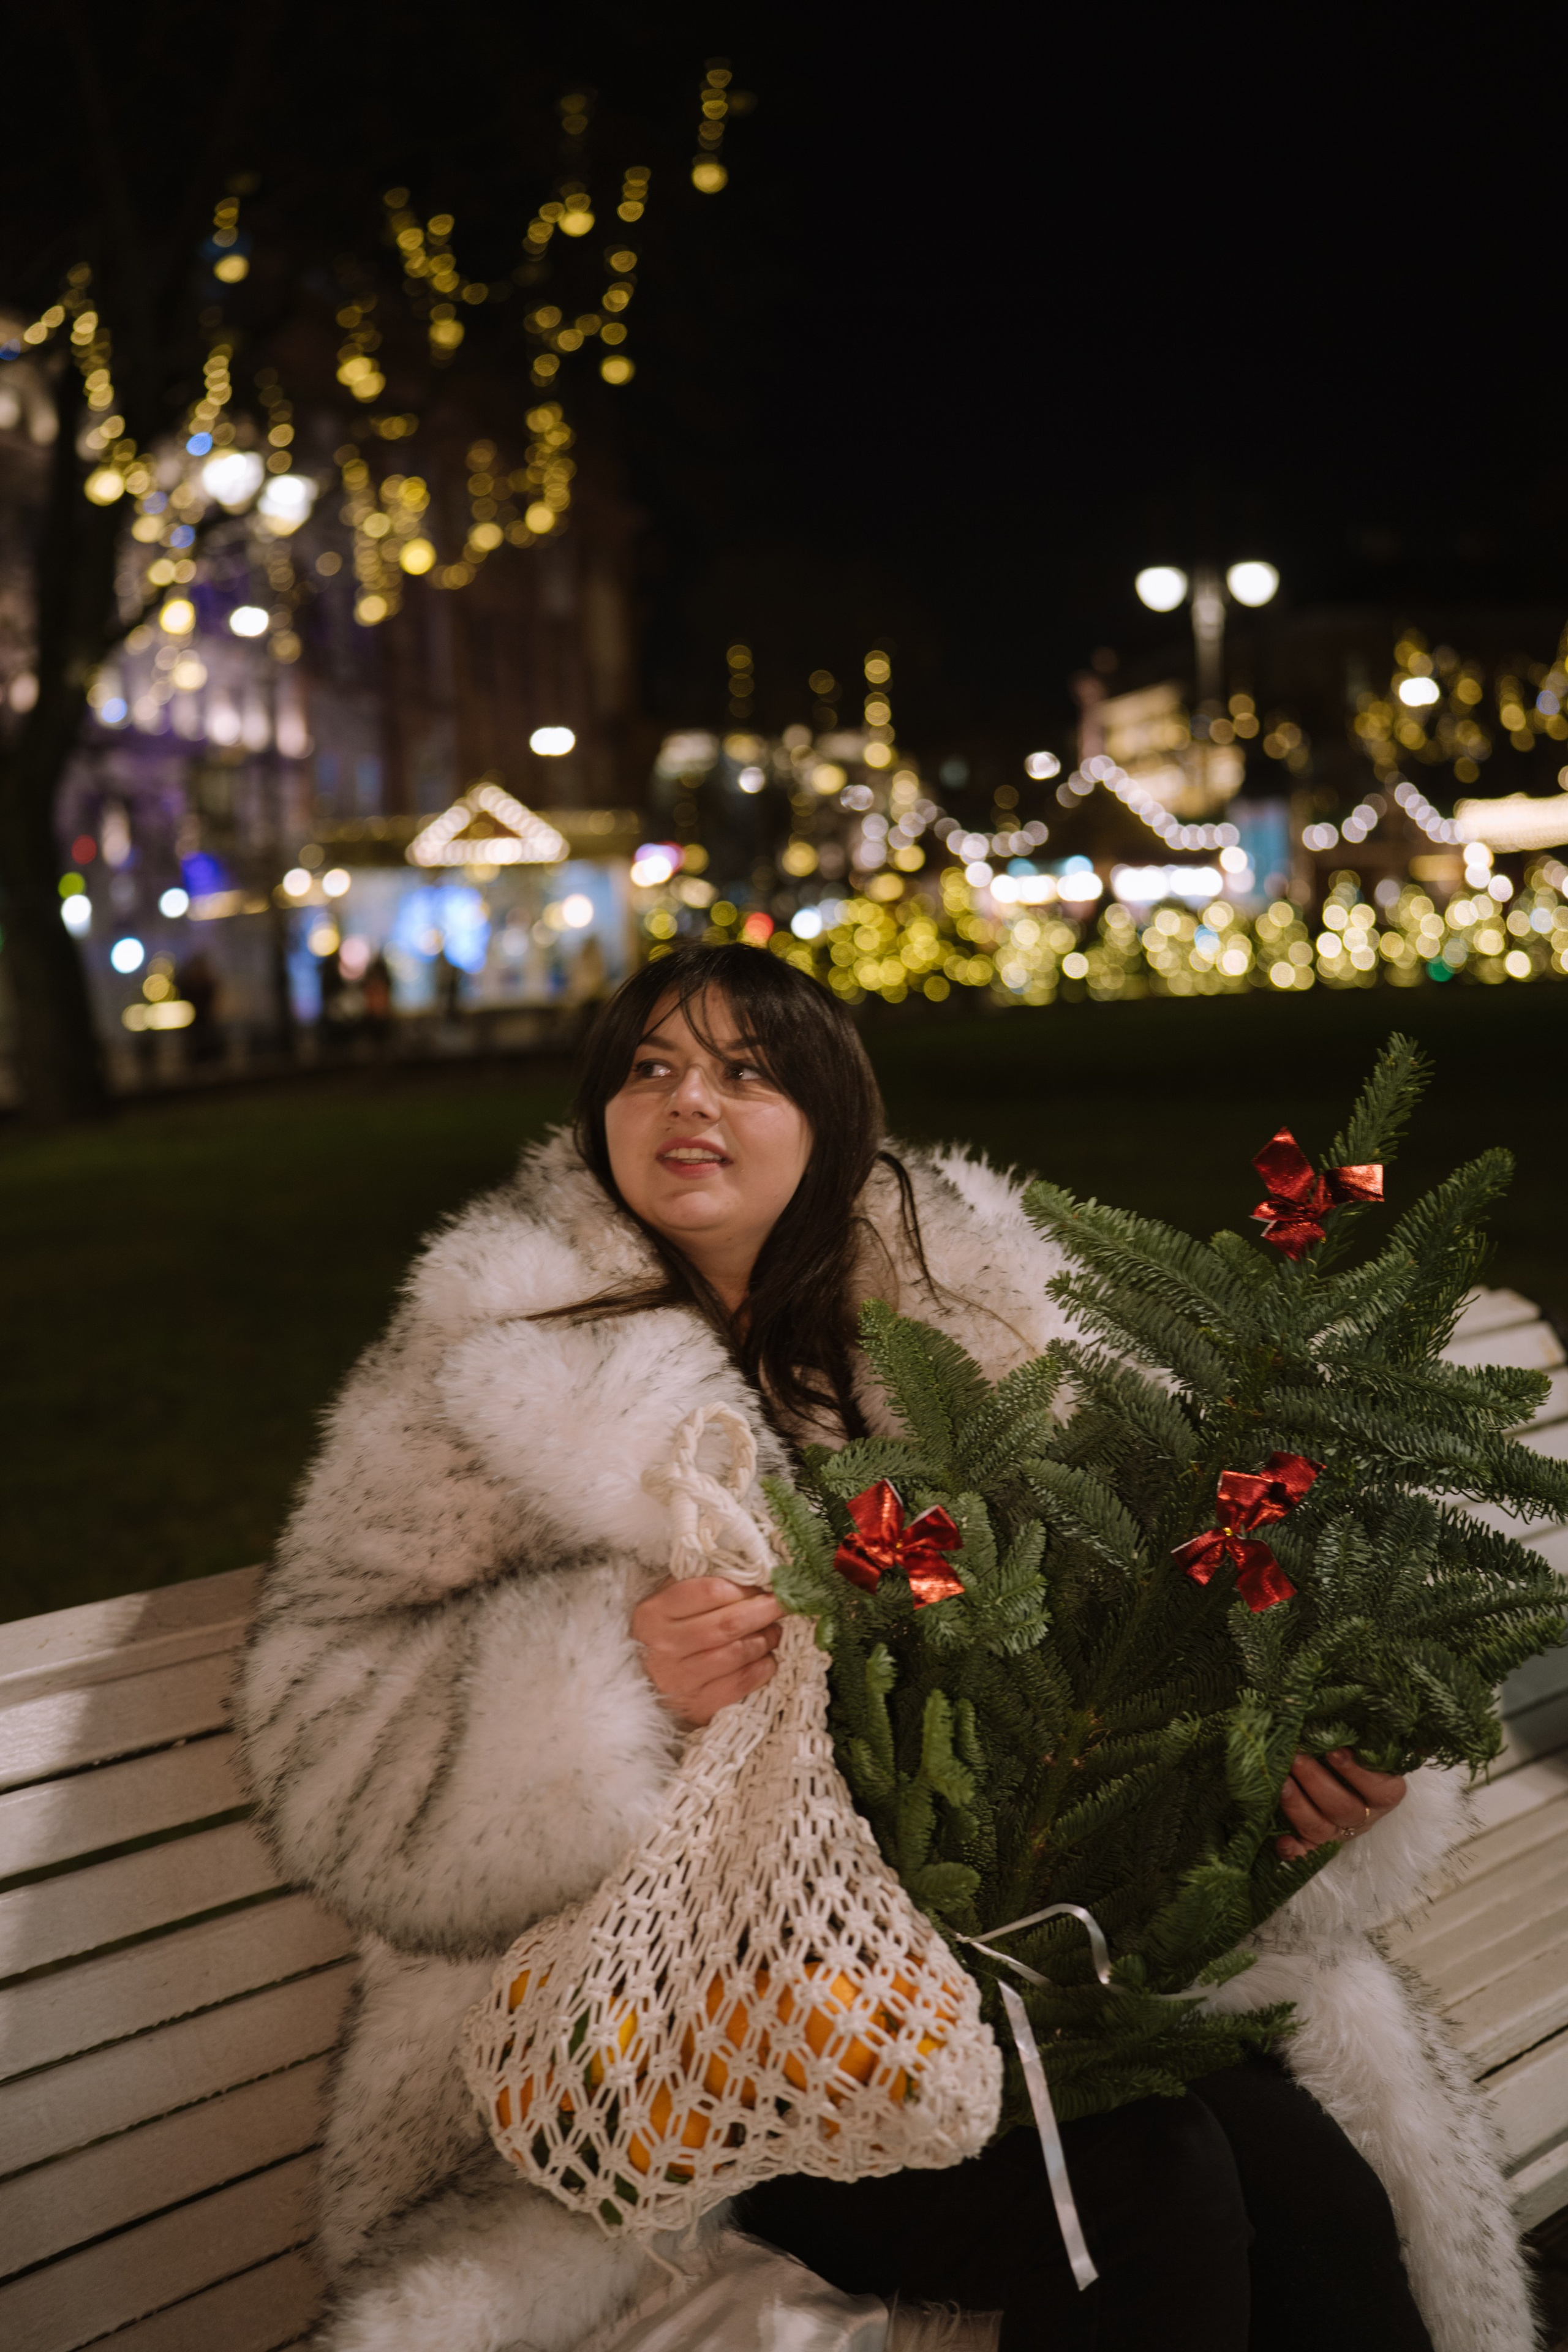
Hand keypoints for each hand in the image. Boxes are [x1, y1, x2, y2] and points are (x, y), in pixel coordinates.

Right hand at [632, 1576, 783, 1727]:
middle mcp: (664, 1647)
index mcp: (654, 1613)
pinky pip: (740, 1684)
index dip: (745, 1588)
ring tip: (774, 1631)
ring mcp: (679, 1680)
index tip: (762, 1586)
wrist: (640, 1687)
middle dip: (763, 1611)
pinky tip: (766, 1659)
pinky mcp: (696, 1706)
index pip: (710, 1591)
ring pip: (737, 1653)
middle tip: (783, 1605)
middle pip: (728, 1624)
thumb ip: (698, 1583)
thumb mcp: (666, 1603)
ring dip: (765, 1639)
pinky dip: (761, 1669)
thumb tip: (748, 1572)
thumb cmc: (662, 1636)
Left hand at [1276, 1747, 1406, 1859]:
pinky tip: (1280, 1841)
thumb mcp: (1376, 1743)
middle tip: (1296, 1758)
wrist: (1345, 1767)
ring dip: (1298, 1807)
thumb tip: (1419, 1739)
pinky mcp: (1316, 1841)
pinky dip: (1293, 1850)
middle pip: (1343, 1809)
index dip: (1356, 1773)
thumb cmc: (1360, 1750)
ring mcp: (1338, 1830)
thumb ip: (1387, 1737)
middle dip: (1317, 1782)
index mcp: (1385, 1793)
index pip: (1378, 1790)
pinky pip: (1306, 1851)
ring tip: (1281, 1783)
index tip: (1334, 1751)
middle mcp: (1363, 1816)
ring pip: (1320, 1829)